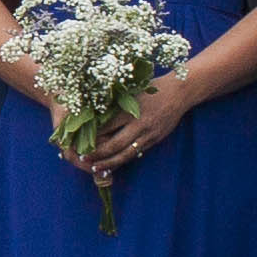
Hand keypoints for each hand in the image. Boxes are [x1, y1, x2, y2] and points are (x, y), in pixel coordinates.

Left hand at [62, 73, 189, 182]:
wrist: (178, 92)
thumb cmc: (151, 88)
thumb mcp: (131, 91)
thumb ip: (115, 103)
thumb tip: (93, 116)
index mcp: (130, 109)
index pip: (107, 126)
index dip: (92, 136)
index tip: (78, 141)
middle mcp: (139, 124)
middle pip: (115, 144)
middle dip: (98, 154)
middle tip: (83, 159)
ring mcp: (148, 134)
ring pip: (126, 154)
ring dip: (109, 163)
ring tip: (96, 168)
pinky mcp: (155, 139)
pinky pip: (136, 153)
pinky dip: (123, 161)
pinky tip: (113, 165)